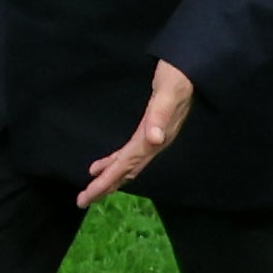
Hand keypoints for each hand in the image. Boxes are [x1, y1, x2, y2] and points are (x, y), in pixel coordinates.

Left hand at [78, 61, 196, 207]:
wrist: (191, 71)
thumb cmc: (177, 79)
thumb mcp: (167, 94)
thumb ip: (160, 116)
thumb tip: (154, 140)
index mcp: (153, 139)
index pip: (125, 167)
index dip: (106, 182)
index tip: (87, 195)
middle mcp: (153, 144)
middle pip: (125, 172)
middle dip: (104, 187)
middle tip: (82, 201)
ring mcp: (153, 139)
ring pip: (127, 166)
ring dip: (109, 178)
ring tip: (90, 189)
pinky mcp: (150, 131)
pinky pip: (130, 154)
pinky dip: (114, 162)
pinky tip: (102, 166)